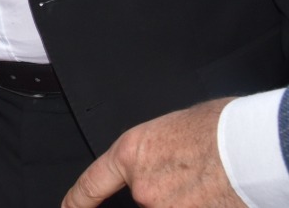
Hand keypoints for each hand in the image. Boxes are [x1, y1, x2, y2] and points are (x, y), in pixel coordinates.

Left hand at [62, 98, 241, 207]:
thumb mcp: (170, 129)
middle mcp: (142, 188)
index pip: (92, 183)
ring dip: (189, 199)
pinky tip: (218, 194)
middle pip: (147, 198)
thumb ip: (154, 154)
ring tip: (211, 180)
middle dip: (169, 189)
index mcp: (131, 154)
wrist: (251, 146)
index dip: (78, 200)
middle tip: (195, 173)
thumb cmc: (220, 128)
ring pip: (172, 207)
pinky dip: (204, 204)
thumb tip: (160, 164)